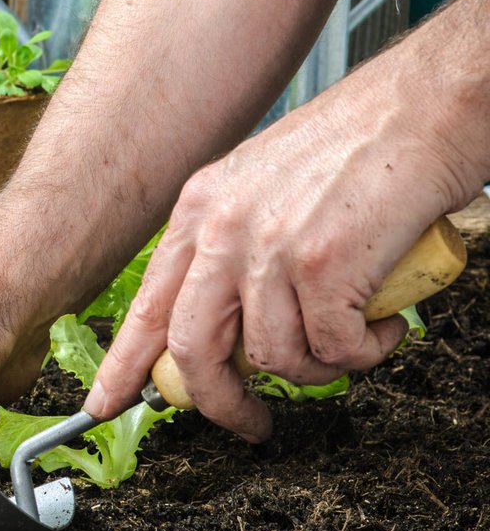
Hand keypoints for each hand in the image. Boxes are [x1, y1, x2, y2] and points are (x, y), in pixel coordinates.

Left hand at [83, 71, 479, 440]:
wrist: (425, 106)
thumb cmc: (361, 147)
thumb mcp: (264, 187)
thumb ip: (235, 247)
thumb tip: (231, 323)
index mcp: (199, 209)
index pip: (147, 304)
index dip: (124, 364)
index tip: (104, 404)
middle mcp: (222, 228)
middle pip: (191, 348)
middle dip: (219, 402)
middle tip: (250, 424)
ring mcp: (269, 248)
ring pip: (272, 358)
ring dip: (318, 370)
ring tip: (351, 341)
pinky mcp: (323, 266)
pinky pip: (333, 350)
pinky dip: (364, 353)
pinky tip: (382, 324)